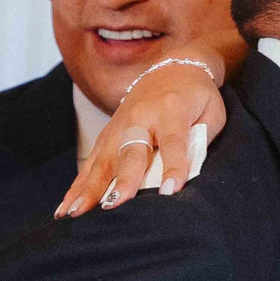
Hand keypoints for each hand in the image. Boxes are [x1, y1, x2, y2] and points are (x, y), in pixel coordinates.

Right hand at [56, 52, 228, 217]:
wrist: (172, 68)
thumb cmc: (196, 97)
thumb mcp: (212, 113)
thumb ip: (202, 142)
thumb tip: (187, 176)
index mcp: (172, 110)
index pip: (173, 142)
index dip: (173, 167)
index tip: (170, 192)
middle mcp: (141, 116)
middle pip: (131, 152)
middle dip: (123, 180)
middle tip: (114, 206)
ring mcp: (119, 125)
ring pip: (104, 160)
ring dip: (90, 188)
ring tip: (78, 213)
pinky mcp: (107, 134)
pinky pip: (90, 163)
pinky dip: (78, 186)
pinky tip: (67, 209)